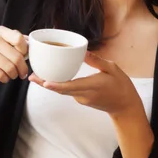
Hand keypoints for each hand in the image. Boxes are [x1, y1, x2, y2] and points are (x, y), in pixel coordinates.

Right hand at [0, 26, 28, 82]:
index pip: (19, 40)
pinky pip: (0, 75)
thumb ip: (13, 38)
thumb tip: (31, 43)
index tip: (25, 57)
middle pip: (17, 57)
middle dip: (23, 68)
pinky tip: (4, 78)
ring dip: (14, 75)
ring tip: (14, 75)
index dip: (25, 50)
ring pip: (9, 68)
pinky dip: (5, 79)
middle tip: (23, 73)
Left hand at [28, 50, 144, 117]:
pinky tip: (54, 77)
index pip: (70, 86)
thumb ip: (97, 61)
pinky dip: (60, 85)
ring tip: (38, 75)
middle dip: (45, 84)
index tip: (44, 82)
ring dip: (51, 84)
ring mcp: (82, 99)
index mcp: (91, 86)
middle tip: (31, 77)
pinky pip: (68, 91)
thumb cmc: (121, 86)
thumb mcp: (112, 68)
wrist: (125, 106)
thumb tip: (83, 52)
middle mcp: (84, 95)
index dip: (56, 85)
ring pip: (63, 91)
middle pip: (61, 90)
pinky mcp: (82, 100)